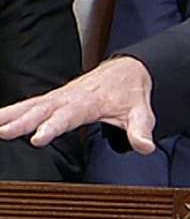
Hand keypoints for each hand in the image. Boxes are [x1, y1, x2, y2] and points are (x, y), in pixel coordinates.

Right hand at [0, 56, 155, 153]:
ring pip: (31, 105)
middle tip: (3, 132)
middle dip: (23, 121)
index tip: (37, 137)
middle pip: (43, 110)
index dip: (53, 126)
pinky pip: (29, 104)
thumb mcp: (140, 112)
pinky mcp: (53, 99)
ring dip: (10, 115)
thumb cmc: (130, 93)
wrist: (127, 70)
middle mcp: (70, 98)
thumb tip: (146, 147)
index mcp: (89, 102)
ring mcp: (59, 97)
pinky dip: (10, 111)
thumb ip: (141, 130)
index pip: (69, 116)